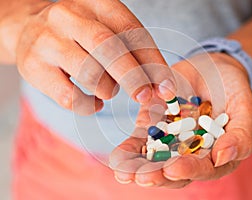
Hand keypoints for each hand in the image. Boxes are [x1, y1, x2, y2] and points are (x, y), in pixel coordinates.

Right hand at [2, 0, 175, 114]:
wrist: (28, 29)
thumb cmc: (79, 34)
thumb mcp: (105, 30)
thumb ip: (132, 52)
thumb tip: (159, 85)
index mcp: (95, 4)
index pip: (130, 30)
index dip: (152, 60)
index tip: (166, 86)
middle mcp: (68, 17)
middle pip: (107, 47)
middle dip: (133, 77)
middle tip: (145, 97)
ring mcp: (48, 41)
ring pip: (88, 72)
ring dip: (108, 89)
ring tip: (109, 90)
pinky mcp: (33, 67)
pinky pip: (68, 96)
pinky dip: (88, 105)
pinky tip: (94, 102)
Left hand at [109, 53, 251, 187]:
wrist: (212, 67)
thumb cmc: (232, 88)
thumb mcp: (244, 107)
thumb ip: (240, 135)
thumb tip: (223, 157)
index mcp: (215, 154)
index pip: (203, 169)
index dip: (190, 171)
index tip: (173, 169)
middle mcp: (190, 152)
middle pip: (174, 171)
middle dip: (157, 175)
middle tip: (142, 178)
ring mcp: (170, 140)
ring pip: (153, 160)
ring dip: (138, 168)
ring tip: (124, 173)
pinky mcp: (153, 126)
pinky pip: (140, 141)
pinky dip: (129, 150)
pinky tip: (118, 157)